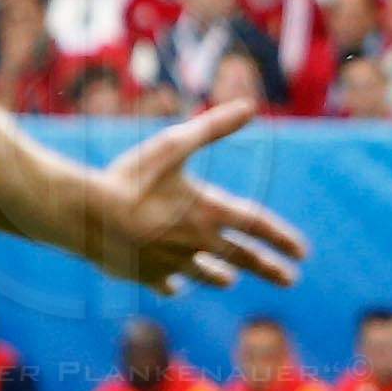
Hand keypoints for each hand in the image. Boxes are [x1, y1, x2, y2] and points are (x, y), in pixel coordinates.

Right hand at [88, 99, 306, 290]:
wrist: (88, 217)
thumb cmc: (130, 177)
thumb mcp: (173, 145)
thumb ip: (212, 127)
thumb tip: (249, 106)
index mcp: (209, 211)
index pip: (257, 227)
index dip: (283, 238)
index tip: (302, 252)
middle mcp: (198, 242)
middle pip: (244, 259)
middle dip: (270, 269)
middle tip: (291, 279)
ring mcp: (174, 263)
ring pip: (209, 276)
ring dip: (223, 276)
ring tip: (230, 279)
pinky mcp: (148, 276)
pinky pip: (168, 283)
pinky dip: (174, 282)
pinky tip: (175, 284)